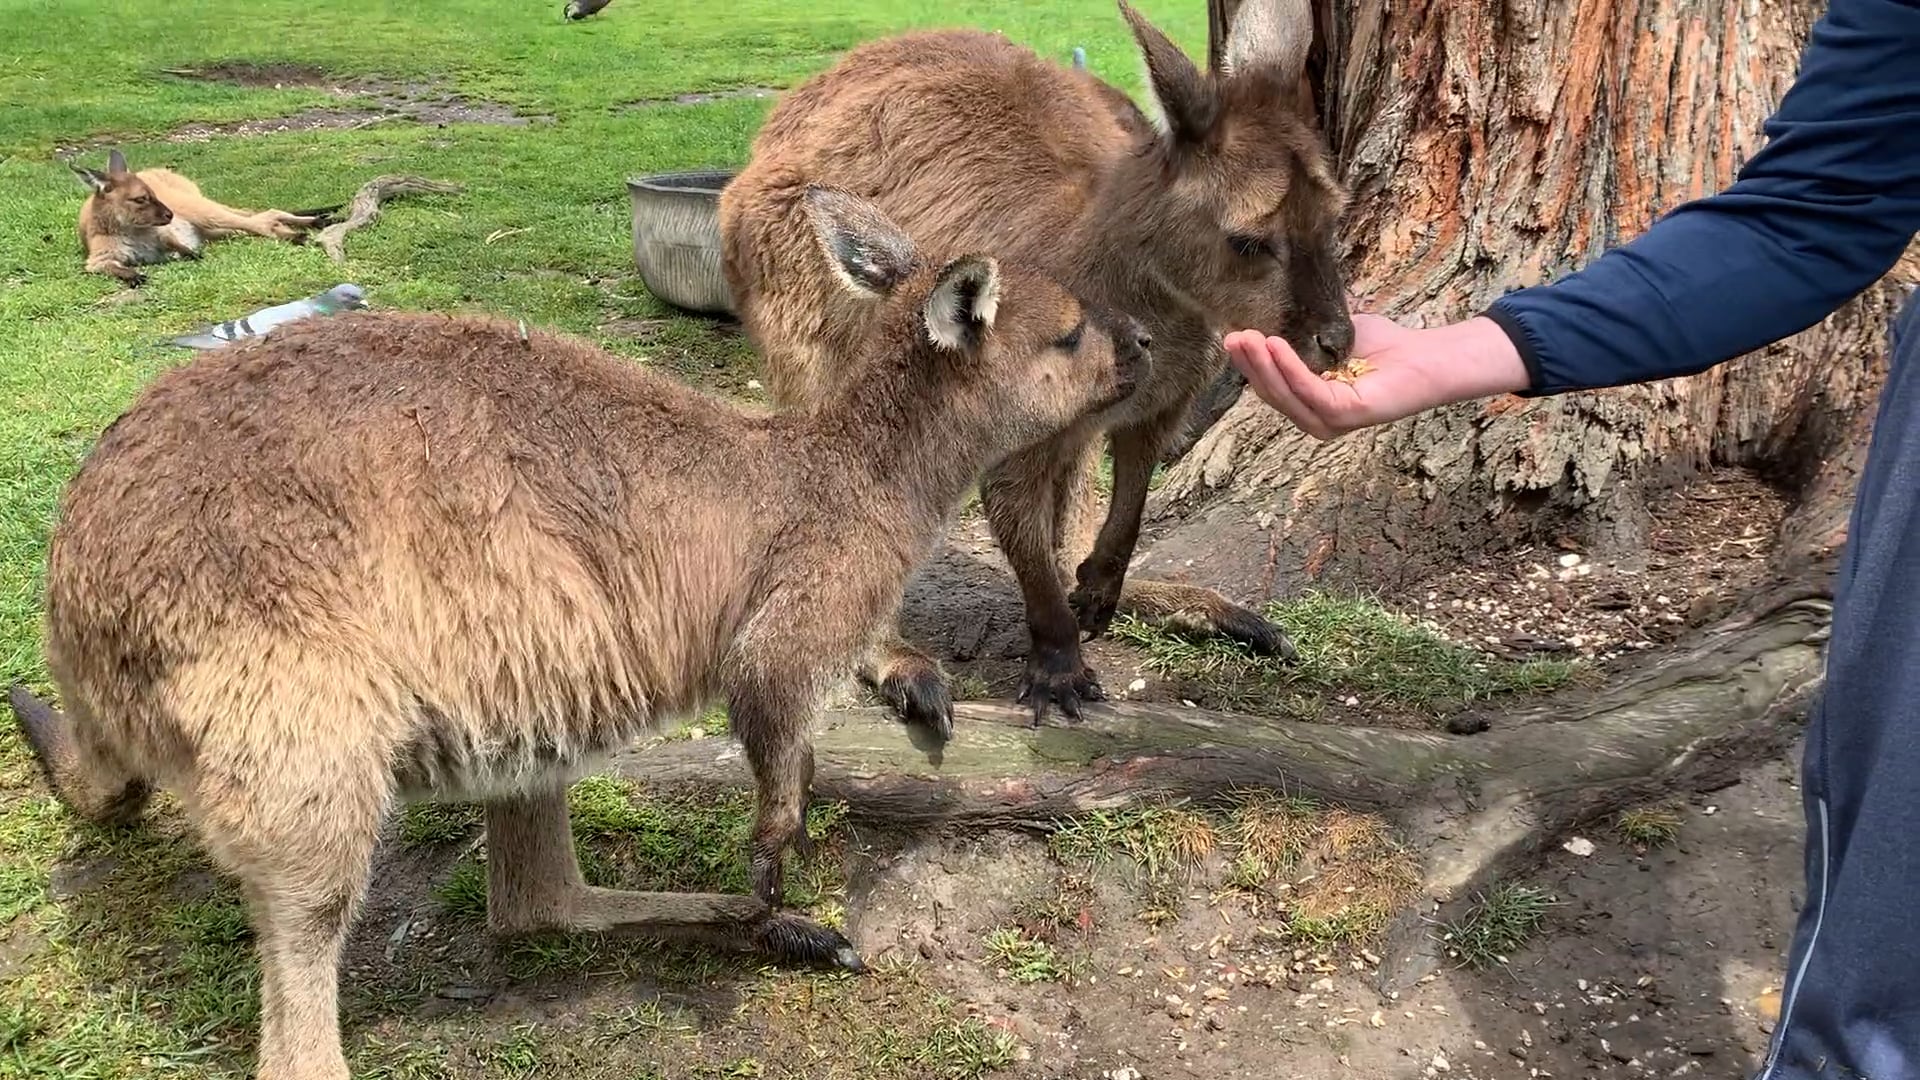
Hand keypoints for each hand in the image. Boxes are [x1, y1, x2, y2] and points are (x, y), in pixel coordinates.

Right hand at [1223, 312, 1531, 439]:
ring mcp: (1330, 421)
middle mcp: (1316, 417)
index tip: (1232, 336)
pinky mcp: (1345, 415)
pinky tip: (1275, 345)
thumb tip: (1274, 305)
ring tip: (1248, 338)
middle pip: (1272, 392)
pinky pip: (1308, 391)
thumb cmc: (1386, 347)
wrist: (1428, 355)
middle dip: (1249, 364)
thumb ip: (1306, 333)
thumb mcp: (1334, 335)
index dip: (1250, 363)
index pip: (1271, 386)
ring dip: (1263, 366)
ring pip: (1284, 394)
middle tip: (1231, 336)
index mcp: (1310, 402)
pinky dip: (1289, 368)